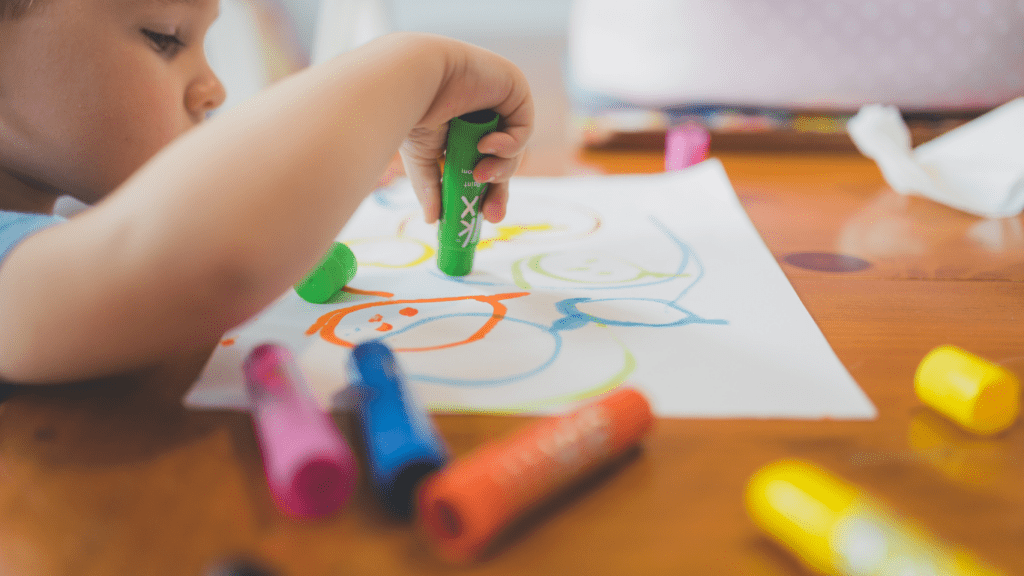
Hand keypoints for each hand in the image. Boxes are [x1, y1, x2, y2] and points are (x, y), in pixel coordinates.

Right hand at [398, 37, 533, 223]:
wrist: (415, 77)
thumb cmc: (411, 110)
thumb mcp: (422, 159)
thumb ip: (431, 187)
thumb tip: (433, 220)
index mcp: (460, 130)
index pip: (481, 165)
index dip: (485, 192)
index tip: (483, 218)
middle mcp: (481, 115)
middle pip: (502, 162)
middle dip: (498, 190)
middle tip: (491, 215)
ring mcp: (499, 102)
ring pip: (513, 150)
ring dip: (501, 168)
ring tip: (480, 174)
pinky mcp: (515, 90)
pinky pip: (523, 129)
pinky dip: (510, 145)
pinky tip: (489, 145)